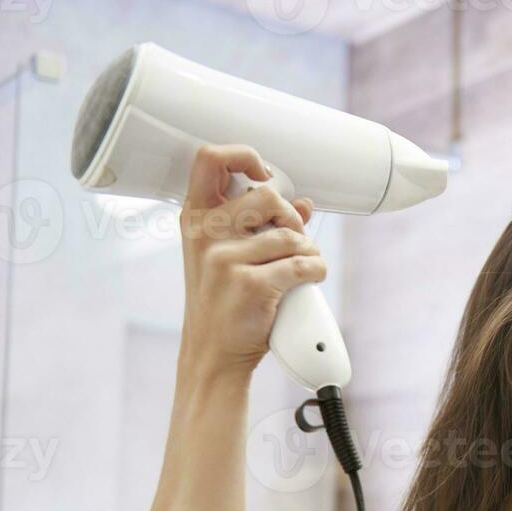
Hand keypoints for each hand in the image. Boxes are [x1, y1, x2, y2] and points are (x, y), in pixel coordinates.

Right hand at [178, 143, 323, 379]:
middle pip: (267, 195)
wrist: (213, 355)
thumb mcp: (226, 257)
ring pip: (292, 234)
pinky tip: (310, 278)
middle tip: (292, 240)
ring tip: (301, 267)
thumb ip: (258, 226)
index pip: (210, 159)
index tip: (265, 176)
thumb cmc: (222, 304)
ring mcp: (226, 259)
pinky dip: (317, 270)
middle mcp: (205, 234)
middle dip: (291, 218)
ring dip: (308, 251)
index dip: (244, 156)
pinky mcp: (251, 284)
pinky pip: (304, 264)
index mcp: (195, 218)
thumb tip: (303, 203)